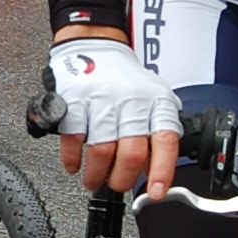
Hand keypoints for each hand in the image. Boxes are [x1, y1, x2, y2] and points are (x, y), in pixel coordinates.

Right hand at [41, 36, 180, 198]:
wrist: (95, 44)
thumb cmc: (126, 80)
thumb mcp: (153, 100)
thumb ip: (155, 134)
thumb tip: (151, 172)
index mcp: (156, 102)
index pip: (165, 140)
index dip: (161, 171)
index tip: (155, 193)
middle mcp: (132, 101)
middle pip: (131, 153)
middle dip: (122, 179)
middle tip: (116, 184)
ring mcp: (102, 100)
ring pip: (101, 151)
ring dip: (96, 175)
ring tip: (94, 180)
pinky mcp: (74, 100)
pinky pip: (73, 139)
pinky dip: (72, 159)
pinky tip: (74, 164)